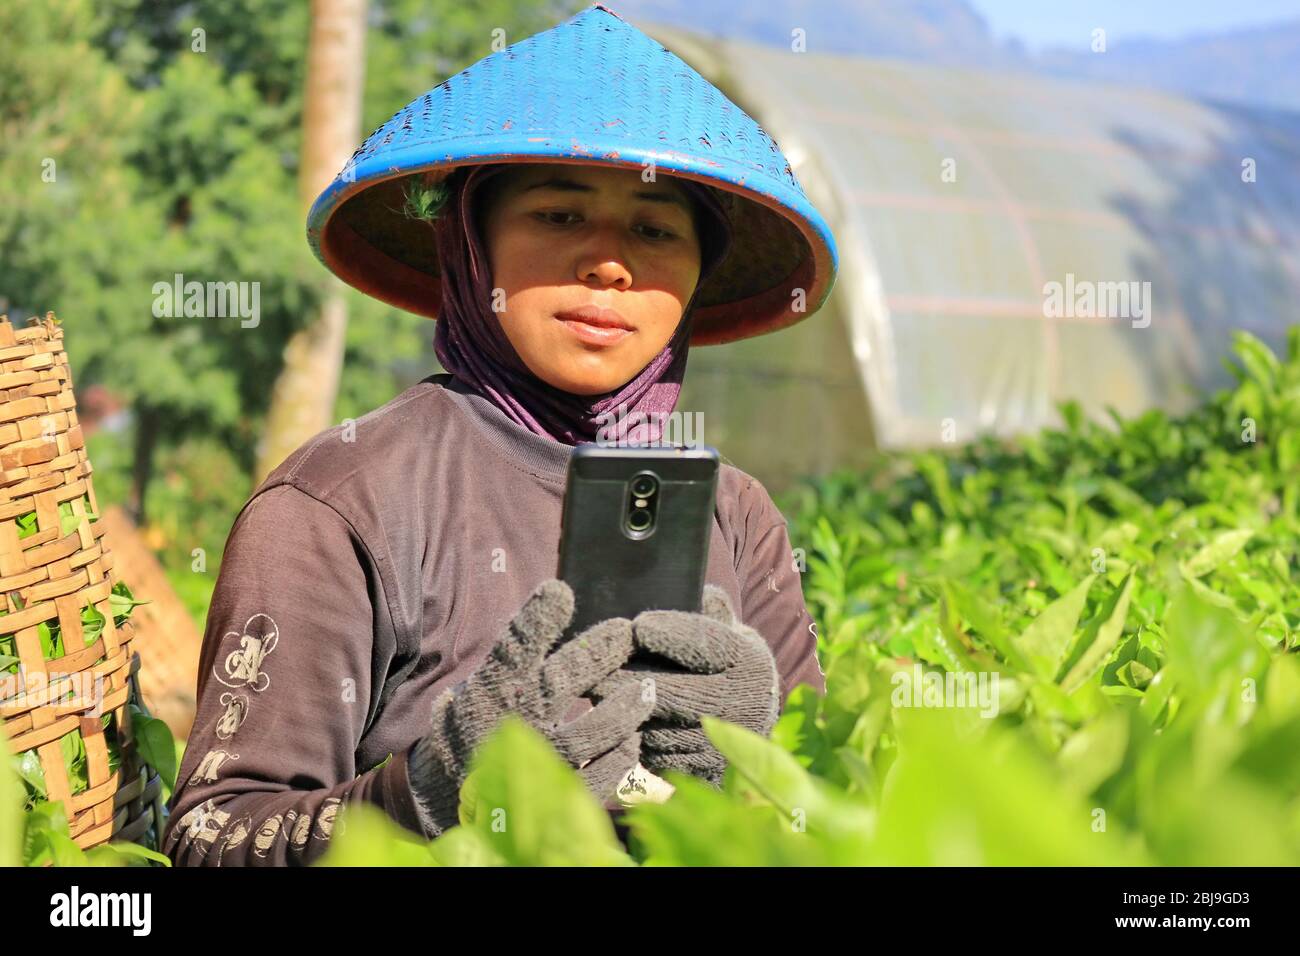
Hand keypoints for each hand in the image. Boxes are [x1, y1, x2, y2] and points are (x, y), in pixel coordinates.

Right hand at [407, 579, 651, 835]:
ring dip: (622, 710)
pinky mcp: (551, 800)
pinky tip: (632, 739)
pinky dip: (620, 757)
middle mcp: (509, 724)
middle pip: (558, 682)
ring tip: (646, 690)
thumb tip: (559, 599)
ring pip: (586, 736)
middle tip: (626, 632)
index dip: (535, 620)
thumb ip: (518, 652)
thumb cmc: (479, 725)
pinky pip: (596, 779)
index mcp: (488, 692)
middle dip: (597, 653)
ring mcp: (530, 766)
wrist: (447, 798)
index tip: (560, 592)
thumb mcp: (485, 683)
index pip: (510, 650)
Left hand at [591, 586, 778, 787]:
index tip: (637, 625)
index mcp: (748, 663)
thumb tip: (695, 589)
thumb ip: (711, 609)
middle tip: (592, 668)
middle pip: (674, 693)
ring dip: (622, 712)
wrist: (751, 719)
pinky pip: (656, 755)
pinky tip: (608, 721)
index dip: (671, 635)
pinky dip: (630, 738)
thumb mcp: (729, 630)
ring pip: (658, 729)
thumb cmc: (726, 664)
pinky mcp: (699, 770)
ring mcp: (721, 742)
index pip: (709, 646)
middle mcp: (741, 706)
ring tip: (590, 692)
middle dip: (628, 679)